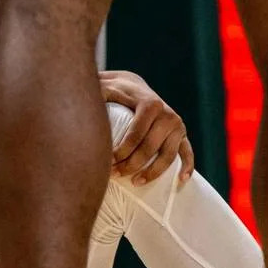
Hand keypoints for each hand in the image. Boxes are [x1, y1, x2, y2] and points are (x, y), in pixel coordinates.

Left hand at [100, 70, 193, 185]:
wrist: (133, 84)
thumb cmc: (113, 91)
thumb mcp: (105, 89)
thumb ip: (96, 96)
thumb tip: (80, 108)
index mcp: (150, 103)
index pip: (135, 134)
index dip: (121, 151)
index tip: (107, 162)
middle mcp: (167, 114)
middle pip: (150, 147)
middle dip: (131, 164)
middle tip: (114, 174)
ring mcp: (176, 125)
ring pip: (168, 155)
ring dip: (152, 172)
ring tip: (135, 183)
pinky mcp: (182, 133)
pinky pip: (187, 152)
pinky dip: (186, 166)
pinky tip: (180, 180)